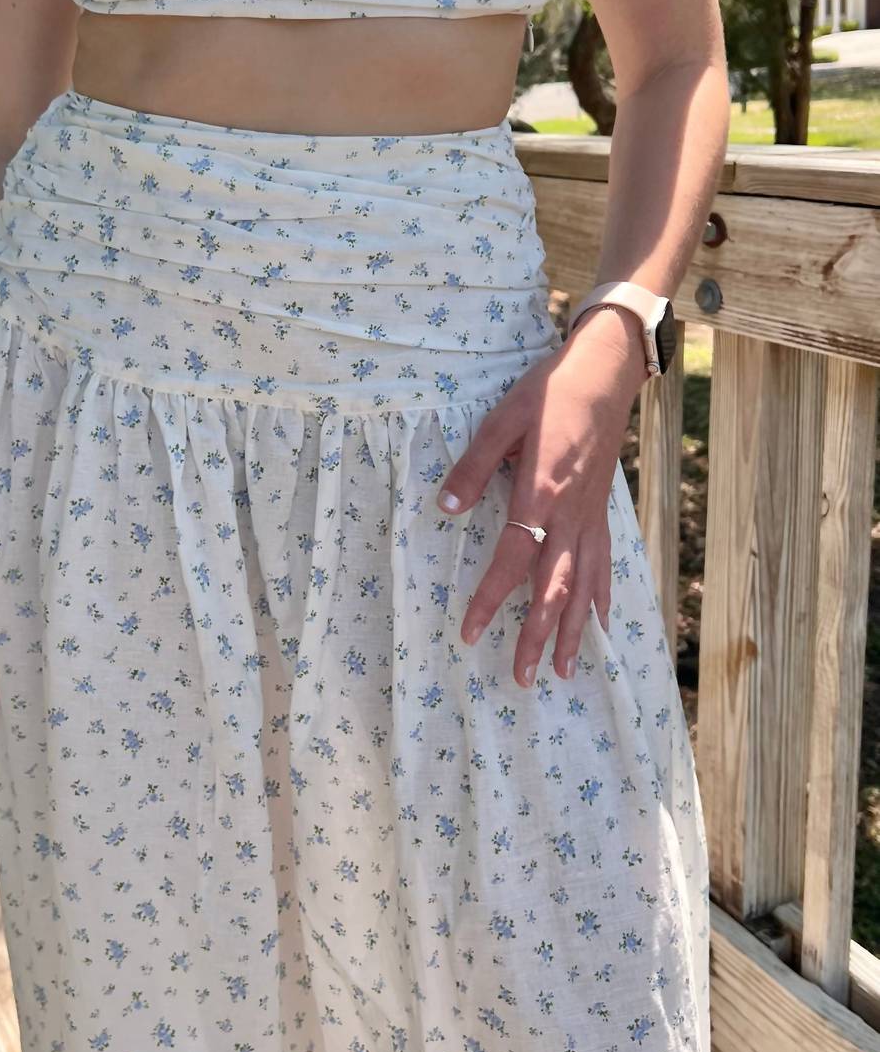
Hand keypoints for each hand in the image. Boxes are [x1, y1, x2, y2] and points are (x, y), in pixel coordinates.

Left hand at [436, 304, 647, 686]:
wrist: (605, 374)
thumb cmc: (549, 392)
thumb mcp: (501, 421)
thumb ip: (474, 468)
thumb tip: (445, 510)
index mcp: (540, 493)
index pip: (512, 559)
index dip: (490, 599)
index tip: (470, 632)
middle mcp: (570, 515)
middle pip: (554, 587)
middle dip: (538, 636)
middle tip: (523, 678)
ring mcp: (590, 517)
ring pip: (584, 586)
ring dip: (573, 631)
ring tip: (565, 672)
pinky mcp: (601, 512)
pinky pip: (604, 566)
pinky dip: (601, 600)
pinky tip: (600, 626)